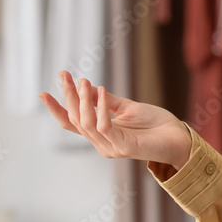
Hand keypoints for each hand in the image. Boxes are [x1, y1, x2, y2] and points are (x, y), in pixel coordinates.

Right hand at [38, 70, 191, 166]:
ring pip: (86, 123)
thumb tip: (87, 87)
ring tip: (83, 80)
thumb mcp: (127, 107)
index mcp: (101, 134)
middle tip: (64, 75)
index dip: (57, 109)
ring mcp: (111, 147)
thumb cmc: (156, 124)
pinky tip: (102, 90)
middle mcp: (102, 143)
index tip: (43, 93)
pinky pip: (104, 126)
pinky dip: (100, 107)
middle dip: (68, 97)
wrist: (178, 138)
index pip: (72, 123)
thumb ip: (107, 101)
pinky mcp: (123, 147)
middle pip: (76, 120)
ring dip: (82, 100)